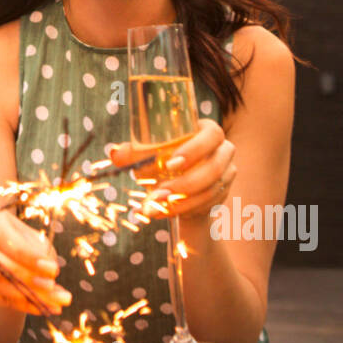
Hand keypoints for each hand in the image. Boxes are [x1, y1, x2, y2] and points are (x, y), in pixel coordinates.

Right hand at [0, 204, 70, 315]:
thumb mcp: (33, 238)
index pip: (2, 238)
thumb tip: (50, 274)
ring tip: (53, 302)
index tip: (53, 269)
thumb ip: (41, 252)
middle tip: (50, 286)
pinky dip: (19, 305)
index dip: (27, 255)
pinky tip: (41, 307)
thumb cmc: (21, 240)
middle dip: (22, 276)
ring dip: (24, 295)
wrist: (3, 252)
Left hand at [109, 119, 237, 219]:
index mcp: (207, 131)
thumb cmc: (163, 160)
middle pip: (214, 168)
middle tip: (159, 192)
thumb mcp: (149, 154)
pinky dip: (184, 210)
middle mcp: (223, 150)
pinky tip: (162, 211)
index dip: (194, 149)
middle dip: (185, 183)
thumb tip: (115, 154)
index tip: (170, 163)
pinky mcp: (223, 194)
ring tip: (155, 205)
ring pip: (211, 191)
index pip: (211, 135)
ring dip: (182, 201)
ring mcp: (227, 173)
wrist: (179, 185)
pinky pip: (208, 205)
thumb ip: (133, 153)